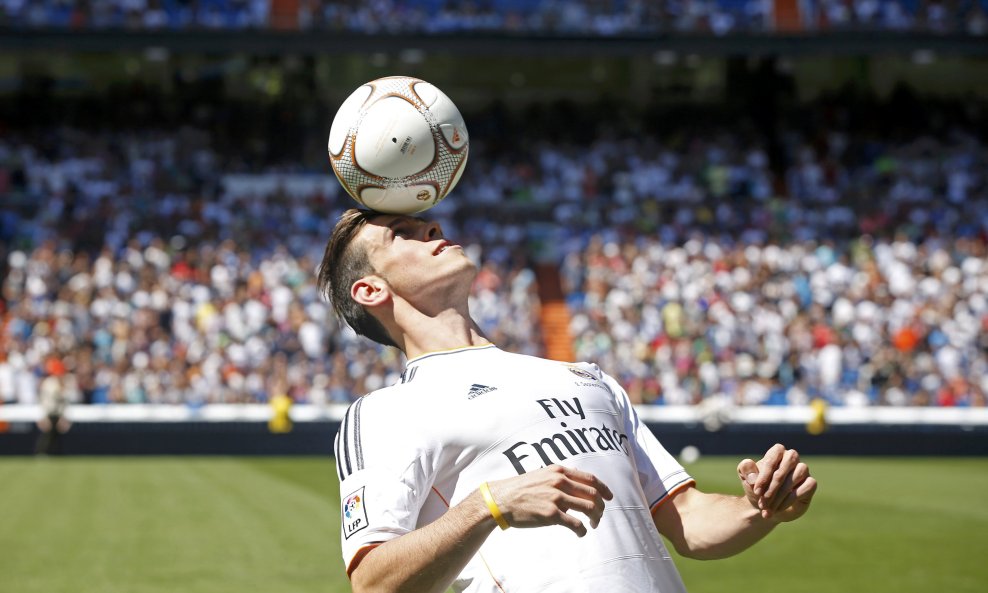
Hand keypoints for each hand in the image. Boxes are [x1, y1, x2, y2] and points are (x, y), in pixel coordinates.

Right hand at [487, 465, 612, 536]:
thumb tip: (577, 483)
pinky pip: (576, 523)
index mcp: (559, 471)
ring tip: (592, 525)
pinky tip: (580, 534)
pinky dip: (582, 530)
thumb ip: (559, 477)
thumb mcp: (542, 475)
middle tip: (598, 517)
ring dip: (595, 518)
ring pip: (589, 508)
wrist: (501, 500)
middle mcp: (560, 482)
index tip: (610, 497)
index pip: (590, 478)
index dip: (604, 488)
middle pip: (593, 494)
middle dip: (601, 507)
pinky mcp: (551, 514)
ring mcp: (556, 498)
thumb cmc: (521, 489)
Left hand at [737, 443, 816, 522]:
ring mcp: (803, 470)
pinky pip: (806, 487)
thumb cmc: (757, 490)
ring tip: (768, 508)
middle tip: (763, 502)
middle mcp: (791, 458)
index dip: (765, 473)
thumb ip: (745, 471)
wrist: (767, 507)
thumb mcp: (746, 480)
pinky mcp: (810, 483)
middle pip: (786, 466)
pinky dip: (790, 499)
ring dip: (780, 495)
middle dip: (773, 486)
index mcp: (776, 452)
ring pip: (796, 476)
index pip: (774, 455)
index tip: (756, 491)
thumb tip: (753, 476)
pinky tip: (779, 508)